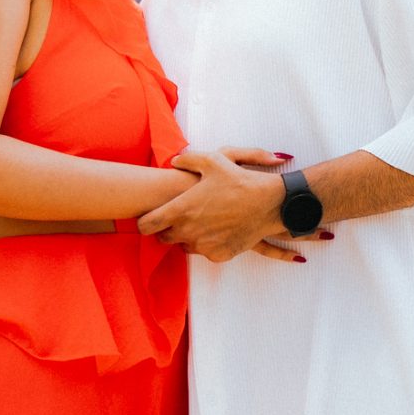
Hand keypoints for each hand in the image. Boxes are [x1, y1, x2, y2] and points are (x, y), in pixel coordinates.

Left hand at [137, 147, 324, 263]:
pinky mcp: (218, 255)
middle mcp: (188, 231)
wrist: (268, 203)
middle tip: (178, 215)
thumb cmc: (239, 180)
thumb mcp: (213, 160)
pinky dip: (206, 242)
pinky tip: (216, 228)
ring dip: (187, 236)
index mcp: (180, 210)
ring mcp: (203, 245)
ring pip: (183, 246)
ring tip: (200, 219)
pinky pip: (203, 251)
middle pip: (162, 238)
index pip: (146, 225)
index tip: (149, 217)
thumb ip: (188, 159)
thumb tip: (174, 161)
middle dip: (167, 228)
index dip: (145, 221)